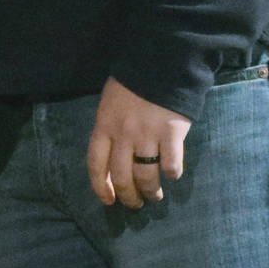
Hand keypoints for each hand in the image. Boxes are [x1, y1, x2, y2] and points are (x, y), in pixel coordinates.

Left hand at [86, 77, 190, 208]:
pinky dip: (172, 174)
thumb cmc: (132, 84)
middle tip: (135, 204)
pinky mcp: (171, 133)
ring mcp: (147, 134)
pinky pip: (171, 164)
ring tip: (155, 195)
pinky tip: (173, 175)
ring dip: (150, 190)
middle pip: (121, 175)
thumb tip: (114, 159)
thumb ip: (110, 129)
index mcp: (103, 125)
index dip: (100, 186)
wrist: (159, 63)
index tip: (108, 201)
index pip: (96, 164)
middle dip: (128, 196)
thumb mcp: (110, 104)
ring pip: (146, 175)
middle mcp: (122, 134)